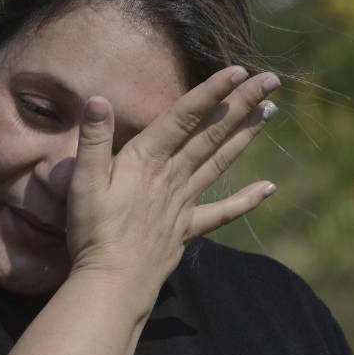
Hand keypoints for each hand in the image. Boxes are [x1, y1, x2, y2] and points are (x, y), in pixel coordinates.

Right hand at [66, 65, 279, 288]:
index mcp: (147, 159)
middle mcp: (173, 176)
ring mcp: (184, 203)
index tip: (239, 70)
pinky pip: (222, 213)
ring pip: (221, 161)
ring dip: (246, 135)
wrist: (112, 284)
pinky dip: (247, 200)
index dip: (212, 91)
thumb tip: (99, 99)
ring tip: (270, 111)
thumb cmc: (93, 232)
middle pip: (212, 133)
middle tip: (271, 80)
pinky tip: (270, 189)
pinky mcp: (187, 229)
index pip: (185, 116)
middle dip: (242, 104)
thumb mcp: (83, 182)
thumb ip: (93, 140)